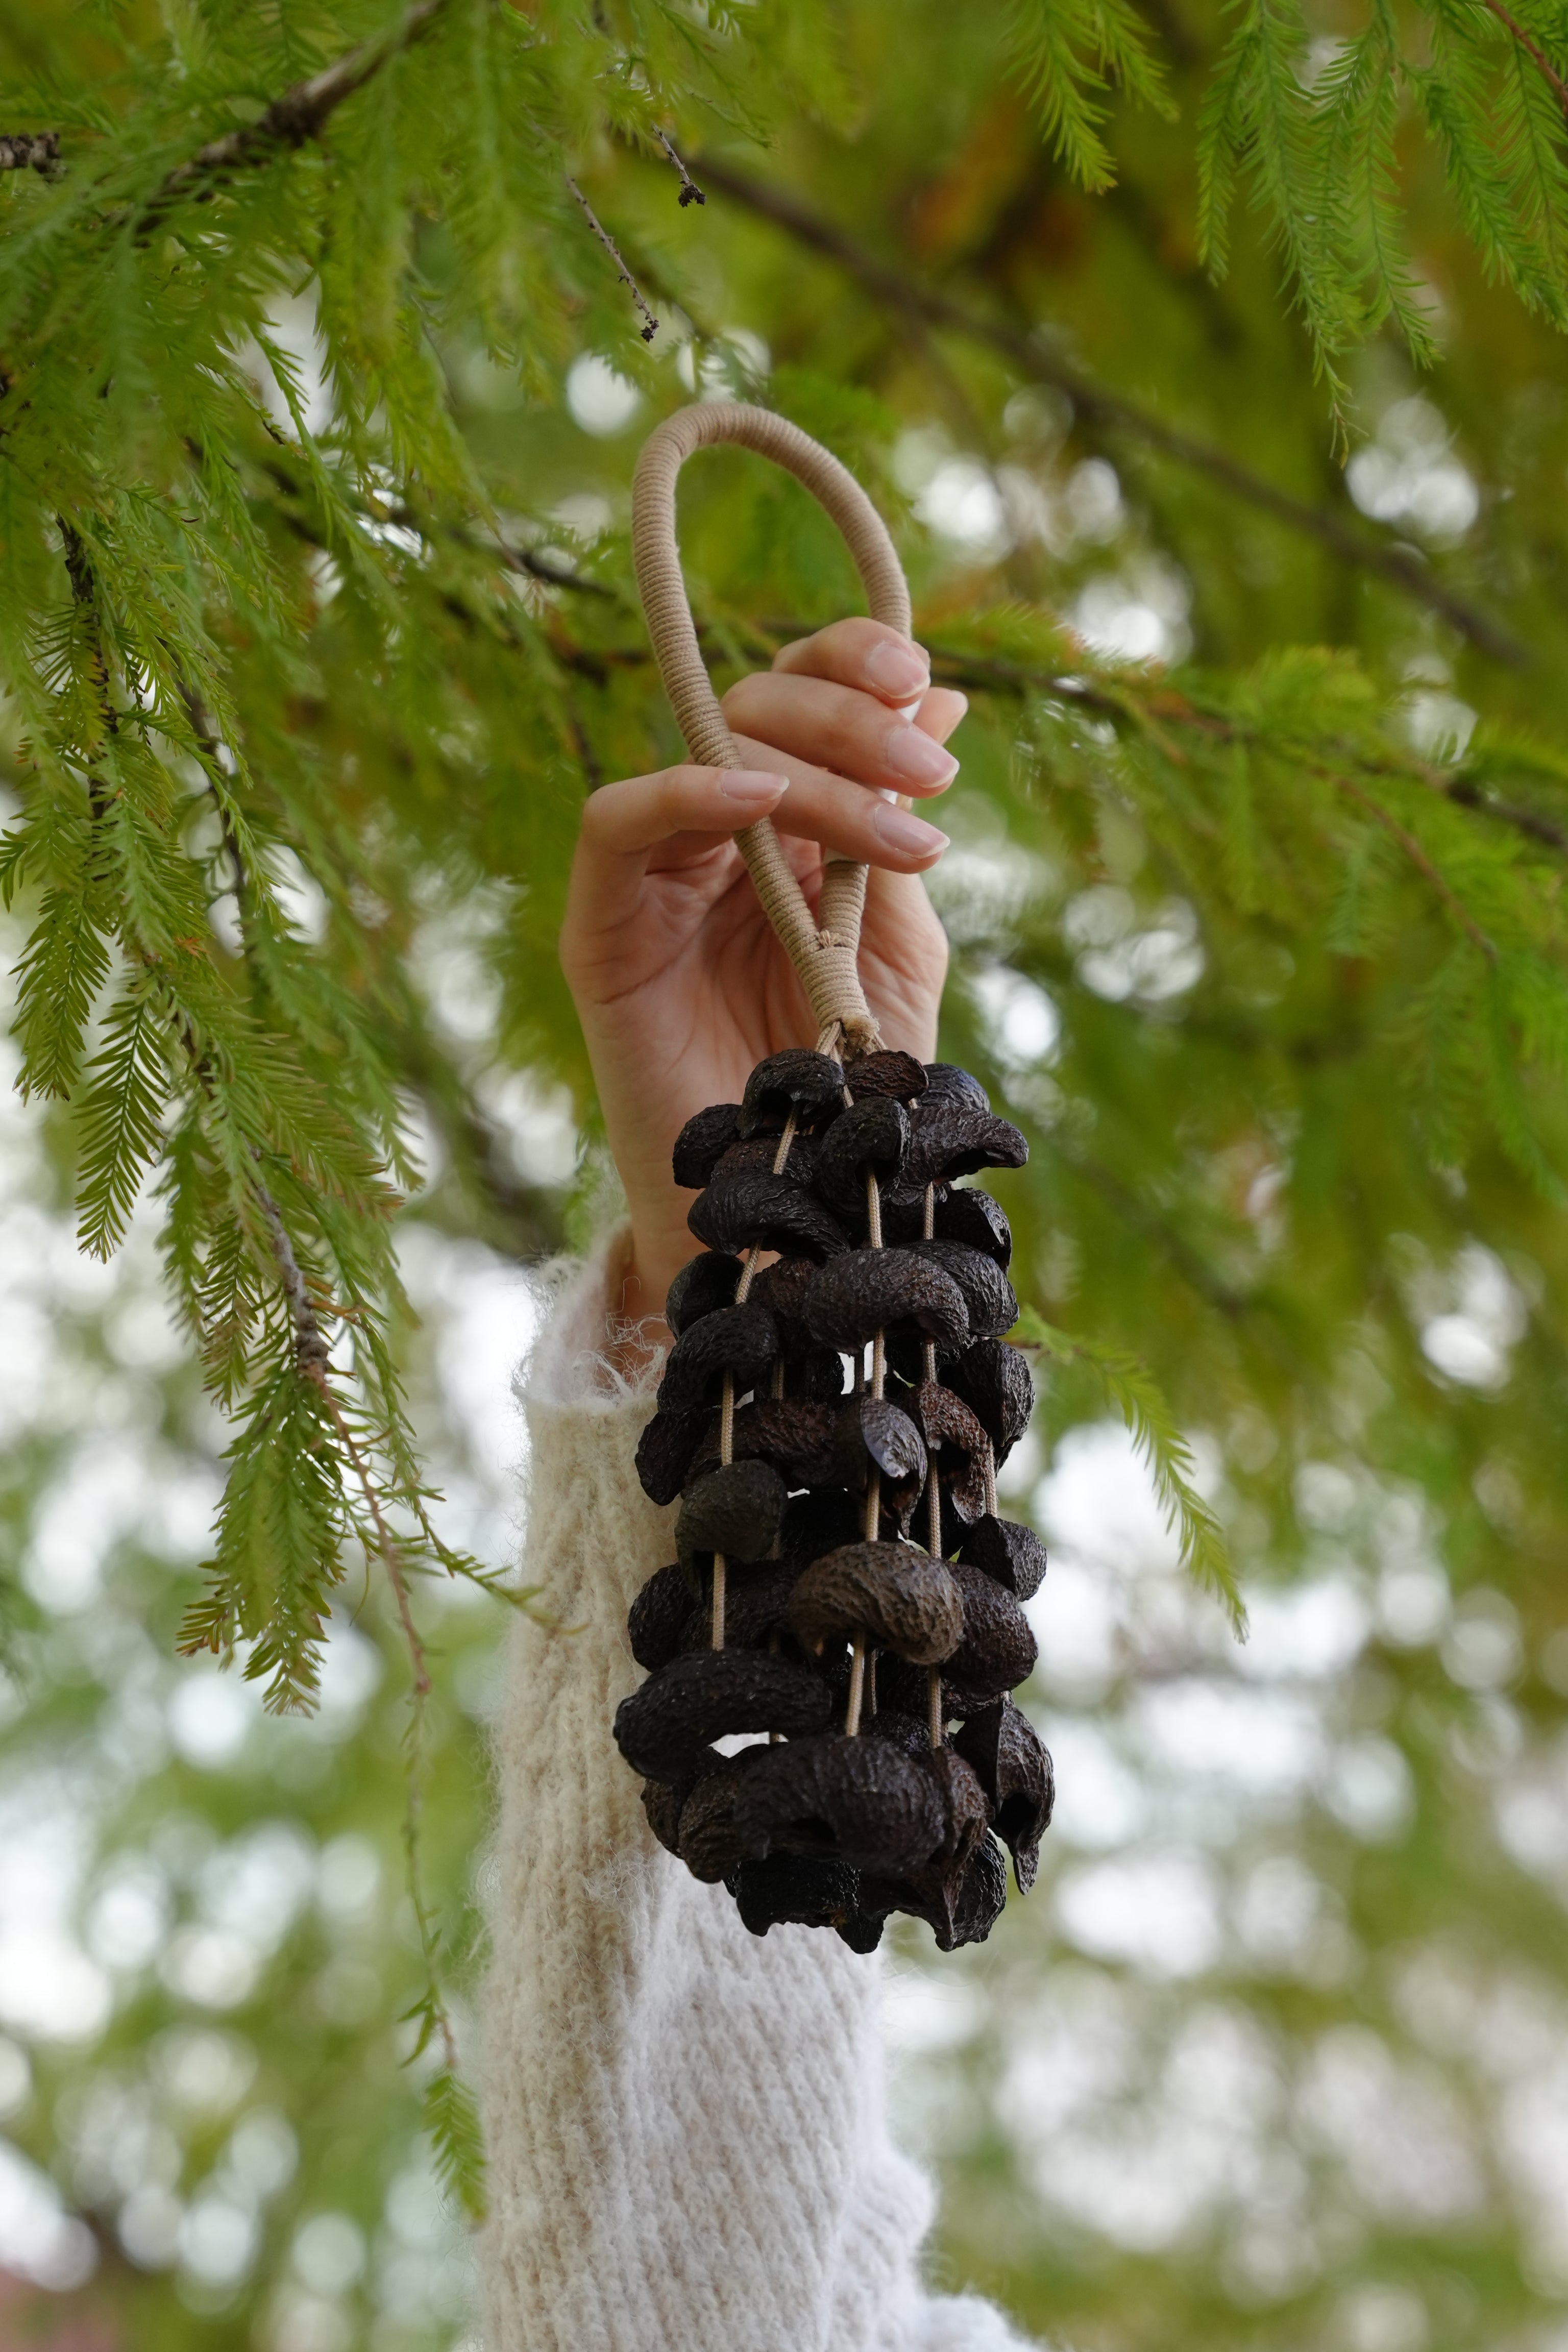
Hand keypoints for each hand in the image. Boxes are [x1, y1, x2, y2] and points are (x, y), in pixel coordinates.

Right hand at [559, 617, 964, 1326]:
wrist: (797, 1206)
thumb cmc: (848, 1085)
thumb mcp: (899, 945)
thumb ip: (899, 831)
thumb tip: (940, 696)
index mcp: (790, 827)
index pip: (804, 698)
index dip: (853, 662)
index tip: (927, 688)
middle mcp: (719, 836)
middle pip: (760, 708)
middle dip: (853, 722)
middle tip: (930, 775)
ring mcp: (659, 879)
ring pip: (706, 752)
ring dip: (807, 764)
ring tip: (896, 825)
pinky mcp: (604, 931)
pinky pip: (617, 825)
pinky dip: (685, 792)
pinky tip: (758, 800)